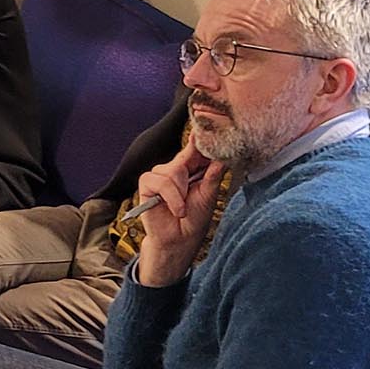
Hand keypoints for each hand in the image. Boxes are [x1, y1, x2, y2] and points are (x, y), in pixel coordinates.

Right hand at [131, 142, 220, 288]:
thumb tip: (223, 156)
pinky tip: (174, 208)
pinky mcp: (147, 184)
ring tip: (182, 207)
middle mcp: (174, 169)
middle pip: (185, 157)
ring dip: (181, 193)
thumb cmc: (194, 219)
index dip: (200, 139)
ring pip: (172, 171)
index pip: (195, 148)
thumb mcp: (209, 195)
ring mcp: (159, 175)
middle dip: (192, 175)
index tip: (205, 128)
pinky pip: (159, 181)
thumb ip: (213, 174)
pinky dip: (170, 196)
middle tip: (193, 194)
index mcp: (191, 168)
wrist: (179, 240)